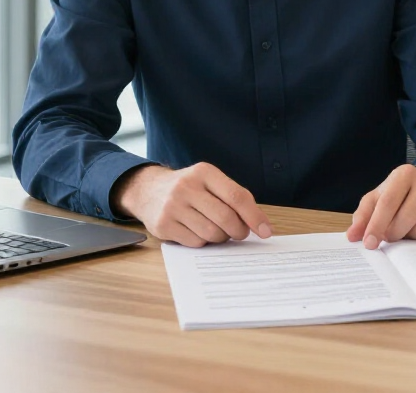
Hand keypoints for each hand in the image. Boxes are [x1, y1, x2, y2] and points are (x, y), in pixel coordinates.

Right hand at [111, 162, 271, 246]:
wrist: (148, 190)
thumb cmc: (189, 188)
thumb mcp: (209, 181)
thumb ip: (232, 197)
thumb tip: (260, 224)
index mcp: (204, 172)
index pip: (237, 196)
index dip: (254, 216)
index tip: (266, 231)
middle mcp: (187, 187)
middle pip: (226, 218)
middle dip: (239, 230)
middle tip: (241, 233)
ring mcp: (173, 207)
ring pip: (211, 233)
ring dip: (221, 238)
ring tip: (219, 231)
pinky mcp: (163, 225)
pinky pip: (195, 243)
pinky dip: (203, 242)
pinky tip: (199, 232)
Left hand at [346, 163, 415, 249]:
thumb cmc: (401, 192)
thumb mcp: (380, 196)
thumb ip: (364, 214)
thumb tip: (353, 236)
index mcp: (404, 174)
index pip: (387, 203)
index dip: (376, 226)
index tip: (369, 244)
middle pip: (405, 220)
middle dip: (394, 233)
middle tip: (391, 234)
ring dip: (411, 236)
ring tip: (409, 226)